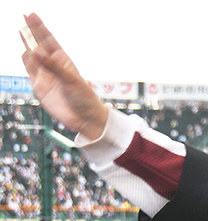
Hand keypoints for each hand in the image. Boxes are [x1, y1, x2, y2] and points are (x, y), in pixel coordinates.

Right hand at [20, 13, 107, 138]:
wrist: (85, 118)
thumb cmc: (84, 98)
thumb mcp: (70, 79)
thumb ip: (53, 65)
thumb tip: (35, 50)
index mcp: (64, 61)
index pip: (49, 40)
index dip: (40, 28)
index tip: (31, 15)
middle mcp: (53, 66)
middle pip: (39, 45)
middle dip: (32, 31)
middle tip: (24, 16)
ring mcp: (45, 76)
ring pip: (32, 57)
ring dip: (27, 44)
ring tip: (23, 30)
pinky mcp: (40, 87)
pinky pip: (30, 72)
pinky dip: (26, 62)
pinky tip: (24, 52)